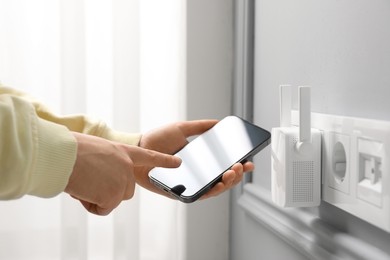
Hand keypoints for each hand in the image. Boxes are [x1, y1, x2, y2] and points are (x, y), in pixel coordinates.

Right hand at [65, 132, 180, 214]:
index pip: (148, 156)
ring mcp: (122, 181)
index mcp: (122, 151)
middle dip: (107, 190)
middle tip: (88, 180)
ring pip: (112, 200)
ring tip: (83, 182)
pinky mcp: (114, 195)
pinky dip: (90, 205)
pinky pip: (102, 209)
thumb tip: (98, 179)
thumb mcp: (94, 150)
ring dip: (96, 197)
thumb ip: (105, 162)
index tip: (178, 163)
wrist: (62, 155)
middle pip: (125, 190)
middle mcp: (127, 166)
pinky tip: (83, 191)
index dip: (163, 161)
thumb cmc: (69, 150)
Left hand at [137, 120, 254, 198]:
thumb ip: (200, 126)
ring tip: (232, 173)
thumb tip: (218, 122)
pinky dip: (211, 191)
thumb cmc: (156, 139)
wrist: (138, 148)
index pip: (223, 166)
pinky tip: (218, 184)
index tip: (249, 161)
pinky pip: (199, 195)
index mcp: (200, 161)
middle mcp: (197, 174)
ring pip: (215, 189)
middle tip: (240, 166)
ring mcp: (190, 183)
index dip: (238, 165)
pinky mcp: (180, 192)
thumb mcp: (181, 128)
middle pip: (223, 179)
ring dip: (227, 183)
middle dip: (237, 174)